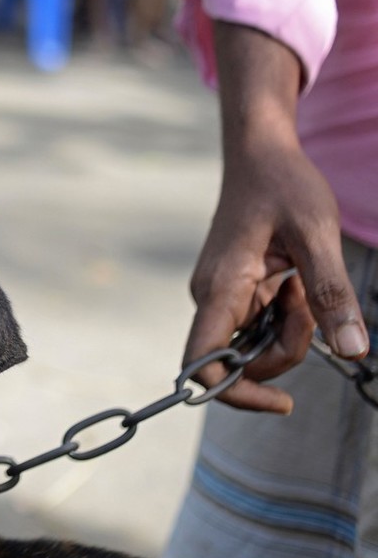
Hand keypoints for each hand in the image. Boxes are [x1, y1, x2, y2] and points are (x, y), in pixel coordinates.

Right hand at [185, 144, 365, 413]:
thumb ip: (332, 296)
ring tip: (303, 281)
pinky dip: (284, 316)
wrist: (259, 154)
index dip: (237, 394)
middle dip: (287, 347)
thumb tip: (354, 352)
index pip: (203, 364)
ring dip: (289, 328)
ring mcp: (218, 298)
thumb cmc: (284, 185)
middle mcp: (209, 299)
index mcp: (220, 288)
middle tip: (311, 300)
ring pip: (254, 345)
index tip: (284, 403)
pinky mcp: (230, 294)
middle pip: (242, 360)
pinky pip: (256, 326)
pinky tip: (293, 281)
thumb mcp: (318, 236)